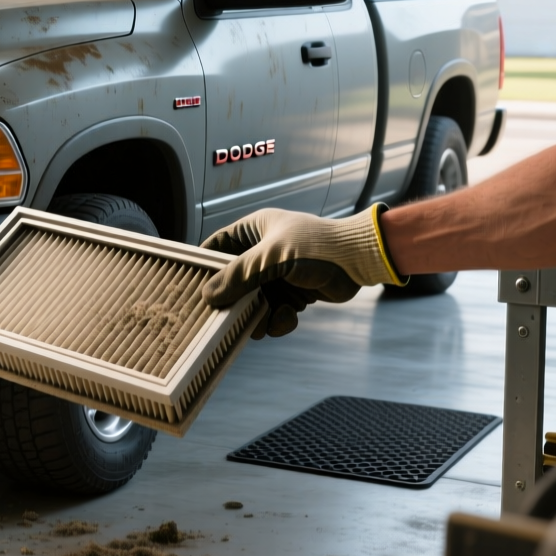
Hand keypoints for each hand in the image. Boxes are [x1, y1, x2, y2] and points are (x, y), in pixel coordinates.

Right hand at [200, 205, 401, 337]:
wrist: (360, 261)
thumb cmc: (316, 247)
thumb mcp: (271, 258)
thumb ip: (238, 276)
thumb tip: (207, 296)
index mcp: (253, 230)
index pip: (216, 248)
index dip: (203, 268)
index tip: (194, 290)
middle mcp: (262, 251)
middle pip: (233, 282)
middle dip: (233, 303)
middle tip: (227, 320)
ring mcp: (277, 273)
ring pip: (252, 302)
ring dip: (256, 316)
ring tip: (262, 324)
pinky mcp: (293, 292)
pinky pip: (273, 312)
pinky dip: (278, 320)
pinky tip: (289, 317)